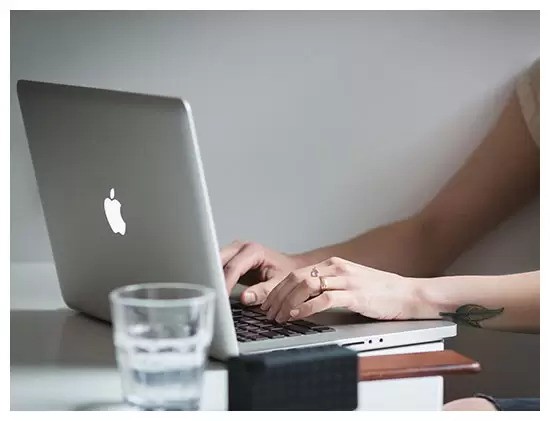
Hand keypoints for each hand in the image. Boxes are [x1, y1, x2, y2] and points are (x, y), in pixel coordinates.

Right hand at [220, 241, 302, 305]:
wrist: (290, 267)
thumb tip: (245, 298)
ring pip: (216, 262)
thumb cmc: (287, 272)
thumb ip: (263, 291)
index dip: (225, 283)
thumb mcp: (279, 283)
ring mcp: (235, 252)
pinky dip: (215, 278)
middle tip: (212, 297)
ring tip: (211, 294)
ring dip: (212, 277)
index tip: (221, 297)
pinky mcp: (231, 259)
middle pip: (219, 261)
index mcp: (253, 251)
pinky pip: (218, 267)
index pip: (233, 267)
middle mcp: (242, 247)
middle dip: (214, 279)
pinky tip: (215, 289)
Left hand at [261, 257, 420, 322]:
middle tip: (268, 312)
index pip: (297, 274)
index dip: (279, 289)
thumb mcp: (349, 283)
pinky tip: (296, 316)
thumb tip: (303, 299)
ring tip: (278, 316)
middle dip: (278, 296)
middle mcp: (337, 269)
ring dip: (287, 302)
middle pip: (296, 278)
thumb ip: (328, 287)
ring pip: (306, 286)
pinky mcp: (355, 295)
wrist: (407, 294)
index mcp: (333, 265)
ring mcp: (346, 280)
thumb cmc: (379, 292)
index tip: (269, 303)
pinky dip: (305, 308)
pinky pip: (323, 299)